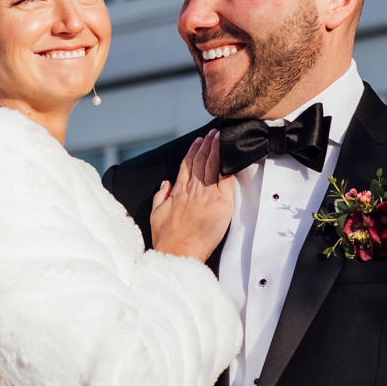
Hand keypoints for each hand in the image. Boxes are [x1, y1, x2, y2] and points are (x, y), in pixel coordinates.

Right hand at [149, 129, 234, 261]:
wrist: (179, 252)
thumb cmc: (167, 239)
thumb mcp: (156, 214)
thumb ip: (161, 196)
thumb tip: (165, 183)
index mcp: (178, 192)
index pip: (187, 165)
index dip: (193, 151)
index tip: (197, 141)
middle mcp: (192, 190)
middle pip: (201, 161)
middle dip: (207, 145)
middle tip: (212, 133)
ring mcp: (207, 195)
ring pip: (212, 165)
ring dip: (216, 149)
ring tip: (219, 137)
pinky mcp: (220, 203)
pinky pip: (226, 179)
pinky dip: (227, 166)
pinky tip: (230, 155)